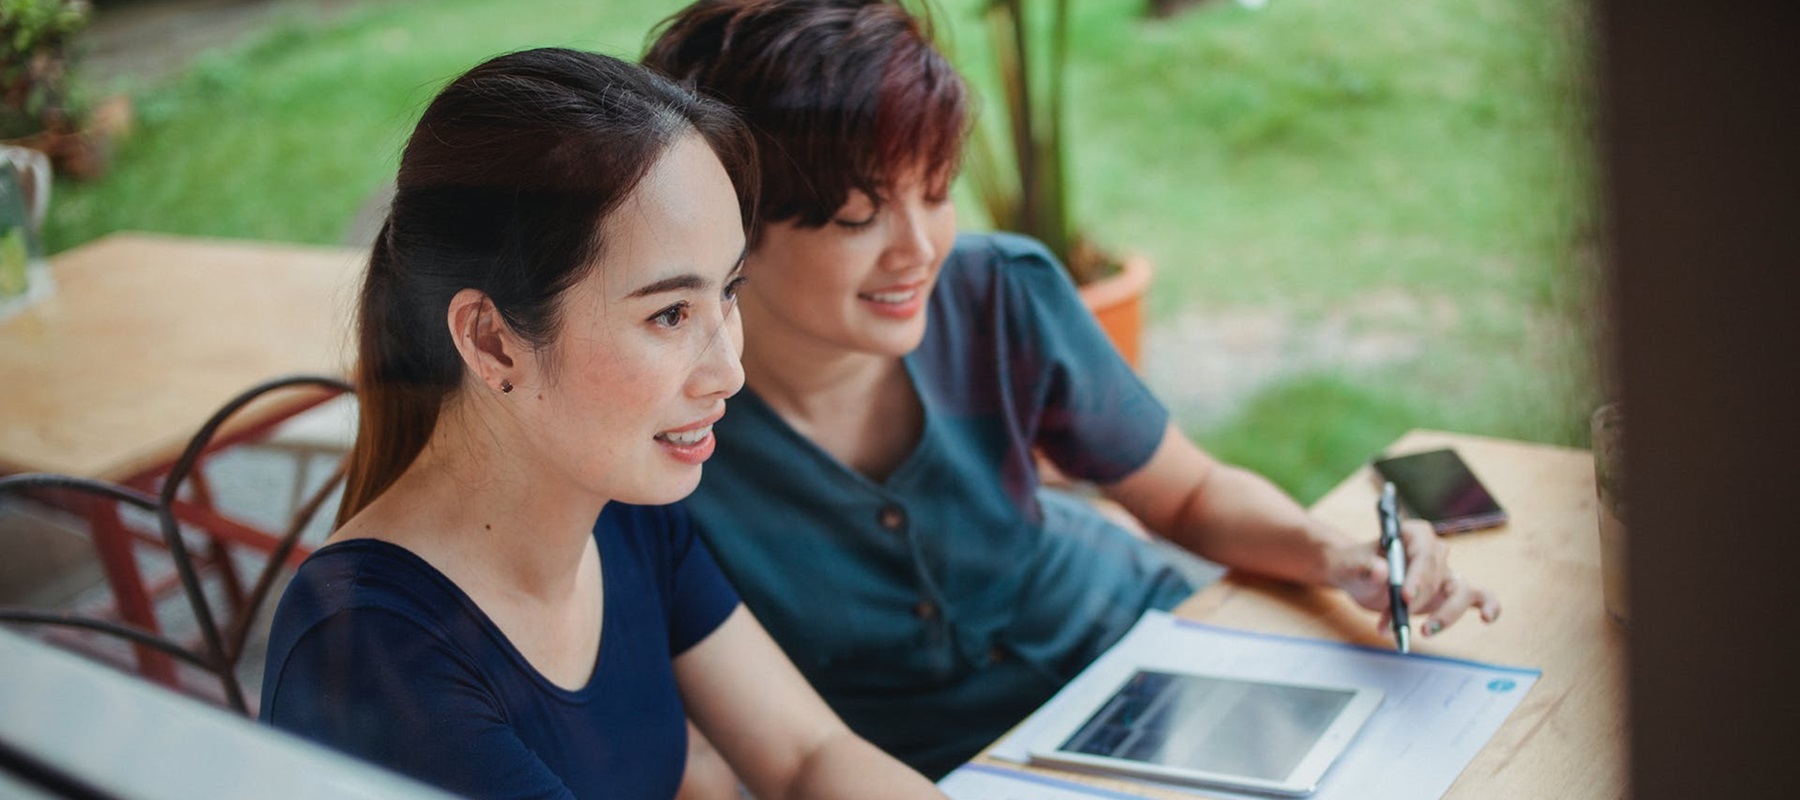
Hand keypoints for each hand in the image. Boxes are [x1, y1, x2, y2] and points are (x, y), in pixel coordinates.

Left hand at [1328, 519, 1501, 637]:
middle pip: (1437, 576)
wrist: (1358, 577)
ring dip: (1446, 614)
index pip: (1423, 553)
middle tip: (1395, 620)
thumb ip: (1364, 567)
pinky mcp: (1449, 593)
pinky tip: (1487, 618)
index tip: (1403, 597)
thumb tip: (1381, 571)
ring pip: (1460, 591)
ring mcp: (1445, 572)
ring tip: (1425, 632)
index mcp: (1413, 534)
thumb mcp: (1351, 566)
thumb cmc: (1356, 566)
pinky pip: (1479, 597)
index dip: (1417, 576)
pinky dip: (1488, 606)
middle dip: (1418, 602)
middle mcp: (1434, 551)